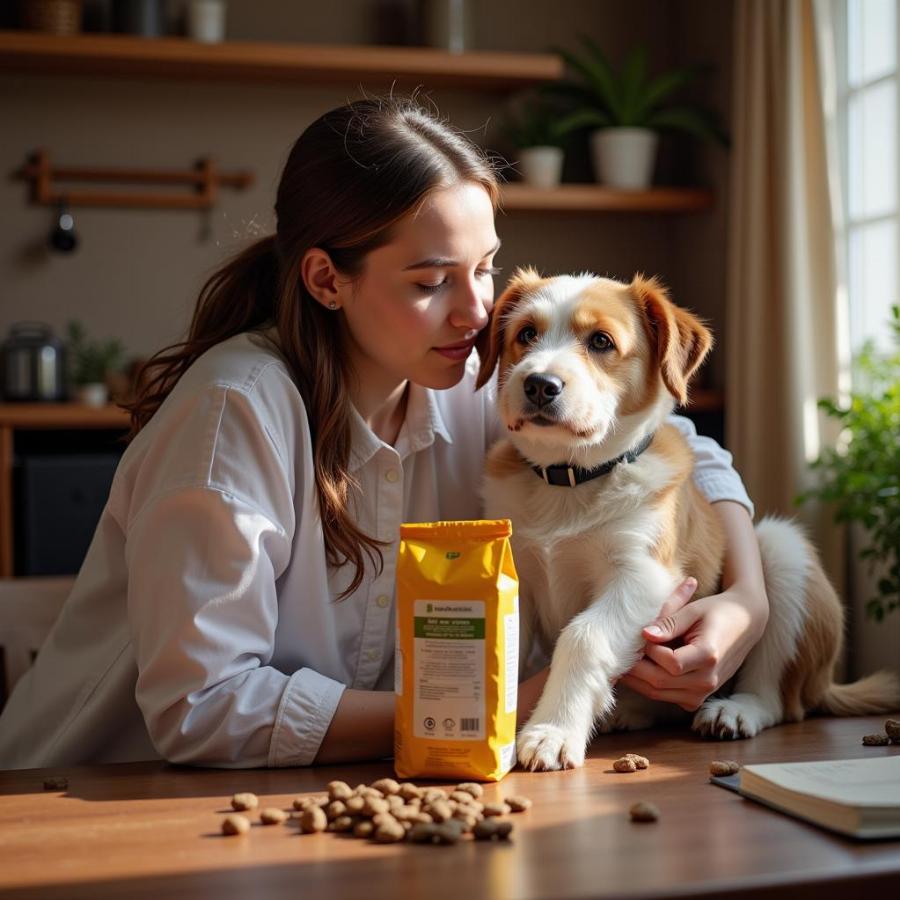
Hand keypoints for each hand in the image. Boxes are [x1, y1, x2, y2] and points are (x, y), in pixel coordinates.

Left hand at [617, 578, 768, 711]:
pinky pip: (664, 695)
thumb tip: (644, 634)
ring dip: (637, 676)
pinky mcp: (696, 698)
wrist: (745, 624)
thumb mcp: (693, 610)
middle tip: (620, 649)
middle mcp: (707, 681)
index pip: (669, 663)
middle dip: (635, 666)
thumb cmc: (717, 611)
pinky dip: (647, 682)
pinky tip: (640, 665)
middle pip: (659, 682)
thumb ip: (668, 622)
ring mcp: (703, 693)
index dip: (650, 650)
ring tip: (625, 656)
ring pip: (657, 693)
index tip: (641, 634)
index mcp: (709, 656)